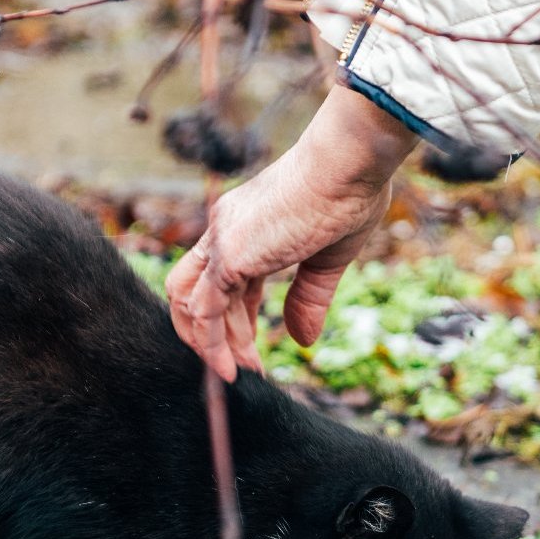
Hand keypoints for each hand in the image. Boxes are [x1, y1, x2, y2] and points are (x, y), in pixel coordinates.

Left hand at [167, 87, 418, 381]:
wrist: (348, 164)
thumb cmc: (348, 195)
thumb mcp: (328, 258)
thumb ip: (308, 298)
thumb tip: (302, 341)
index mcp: (244, 223)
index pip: (223, 279)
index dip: (234, 317)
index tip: (252, 346)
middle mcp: (224, 230)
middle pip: (195, 292)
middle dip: (217, 335)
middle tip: (244, 367)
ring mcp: (222, 241)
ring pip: (192, 305)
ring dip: (211, 345)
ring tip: (239, 374)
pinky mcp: (228, 257)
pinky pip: (205, 312)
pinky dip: (212, 344)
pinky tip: (231, 369)